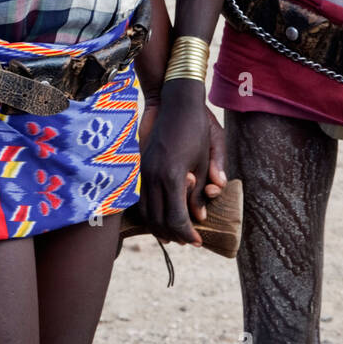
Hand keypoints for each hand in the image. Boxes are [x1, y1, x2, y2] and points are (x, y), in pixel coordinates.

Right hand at [138, 77, 226, 244]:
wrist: (175, 102)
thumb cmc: (196, 130)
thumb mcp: (204, 161)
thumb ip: (200, 192)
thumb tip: (200, 217)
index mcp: (173, 177)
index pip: (177, 219)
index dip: (188, 234)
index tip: (198, 241)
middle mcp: (154, 177)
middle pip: (158, 221)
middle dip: (173, 234)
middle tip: (187, 240)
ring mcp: (143, 171)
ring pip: (145, 212)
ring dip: (158, 226)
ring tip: (174, 232)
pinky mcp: (138, 166)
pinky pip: (139, 198)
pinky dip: (149, 212)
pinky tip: (160, 214)